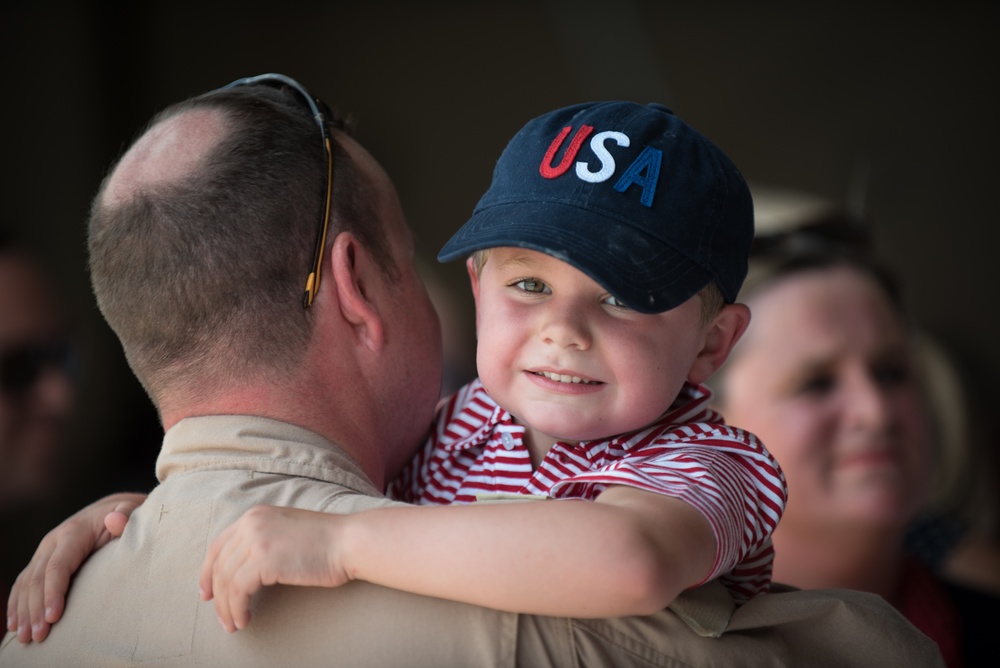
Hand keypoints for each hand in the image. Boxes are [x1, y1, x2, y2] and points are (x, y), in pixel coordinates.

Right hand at [6, 492, 145, 642]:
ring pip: (26, 584)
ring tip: (24, 637)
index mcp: (73, 532)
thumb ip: (126, 515)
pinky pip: (23, 583)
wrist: (113, 510)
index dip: (53, 593)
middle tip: (39, 636)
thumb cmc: (126, 516)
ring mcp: (44, 551)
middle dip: (36, 609)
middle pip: (37, 579)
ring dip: (23, 612)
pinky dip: (17, 604)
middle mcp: (53, 541)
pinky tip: (14, 624)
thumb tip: (115, 520)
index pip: (58, 566)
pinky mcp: (42, 560)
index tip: (54, 618)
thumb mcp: (130, 511)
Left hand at [199, 505, 351, 632]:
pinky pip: (238, 590)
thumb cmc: (328, 542)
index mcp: (256, 515)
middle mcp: (251, 523)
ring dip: (227, 608)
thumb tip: (245, 570)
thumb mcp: (287, 531)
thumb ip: (265, 541)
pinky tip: (245, 618)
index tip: (209, 593)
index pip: (219, 545)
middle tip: (222, 617)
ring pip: (226, 580)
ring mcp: (256, 540)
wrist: (349, 541)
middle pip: (219, 565)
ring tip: (235, 624)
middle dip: (217, 595)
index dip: (209, 571)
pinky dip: (237, 608)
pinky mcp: (263, 560)